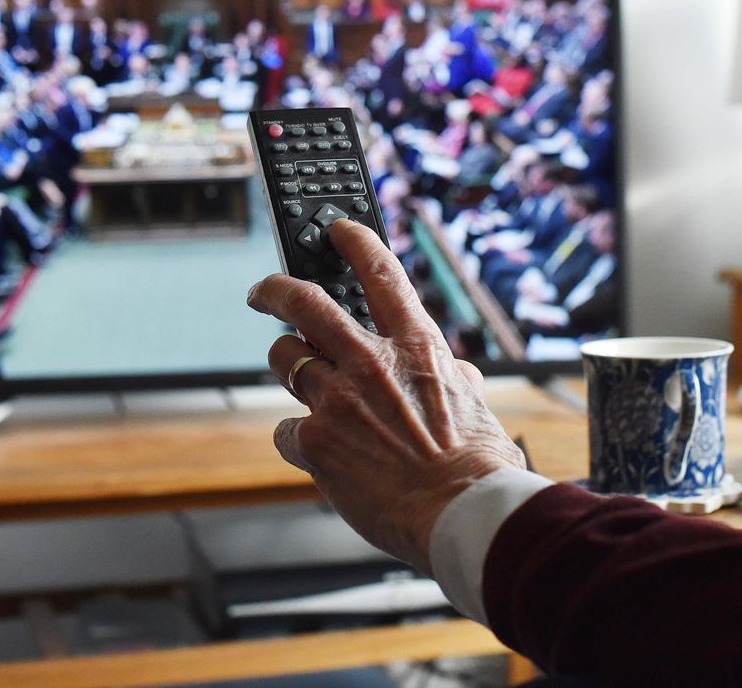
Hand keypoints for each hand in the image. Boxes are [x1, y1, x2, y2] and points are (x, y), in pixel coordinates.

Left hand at [247, 219, 525, 573]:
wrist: (462, 513)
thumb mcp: (474, 402)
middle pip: (303, 302)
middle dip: (274, 288)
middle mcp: (371, 362)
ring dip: (288, 367)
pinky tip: (320, 454)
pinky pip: (286, 429)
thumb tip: (449, 369)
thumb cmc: (478, 465)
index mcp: (417, 347)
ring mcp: (338, 400)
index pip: (380, 273)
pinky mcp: (315, 442)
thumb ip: (450, 375)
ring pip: (284, 359)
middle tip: (263, 291)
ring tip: (302, 384)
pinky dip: (298, 439)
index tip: (338, 228)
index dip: (354, 241)